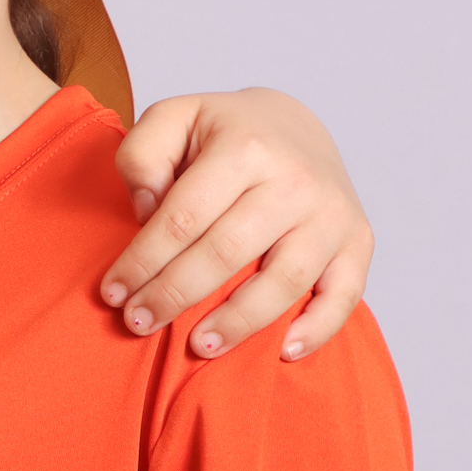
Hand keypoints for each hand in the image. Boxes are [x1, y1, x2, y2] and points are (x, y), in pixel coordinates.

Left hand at [101, 88, 371, 359]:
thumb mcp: (174, 118)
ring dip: (238, 323)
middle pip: (227, 253)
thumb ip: (143, 154)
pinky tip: (281, 351)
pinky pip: (345, 294)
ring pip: (284, 282)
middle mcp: (296, 180)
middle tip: (138, 323)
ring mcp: (333, 214)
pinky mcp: (359, 240)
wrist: (295, 126)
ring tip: (199, 346)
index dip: (143, 261)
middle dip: (175, 295)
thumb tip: (147, 212)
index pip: (184, 217)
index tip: (113, 293)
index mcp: (246, 146)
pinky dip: (317, 328)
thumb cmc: (223, 134)